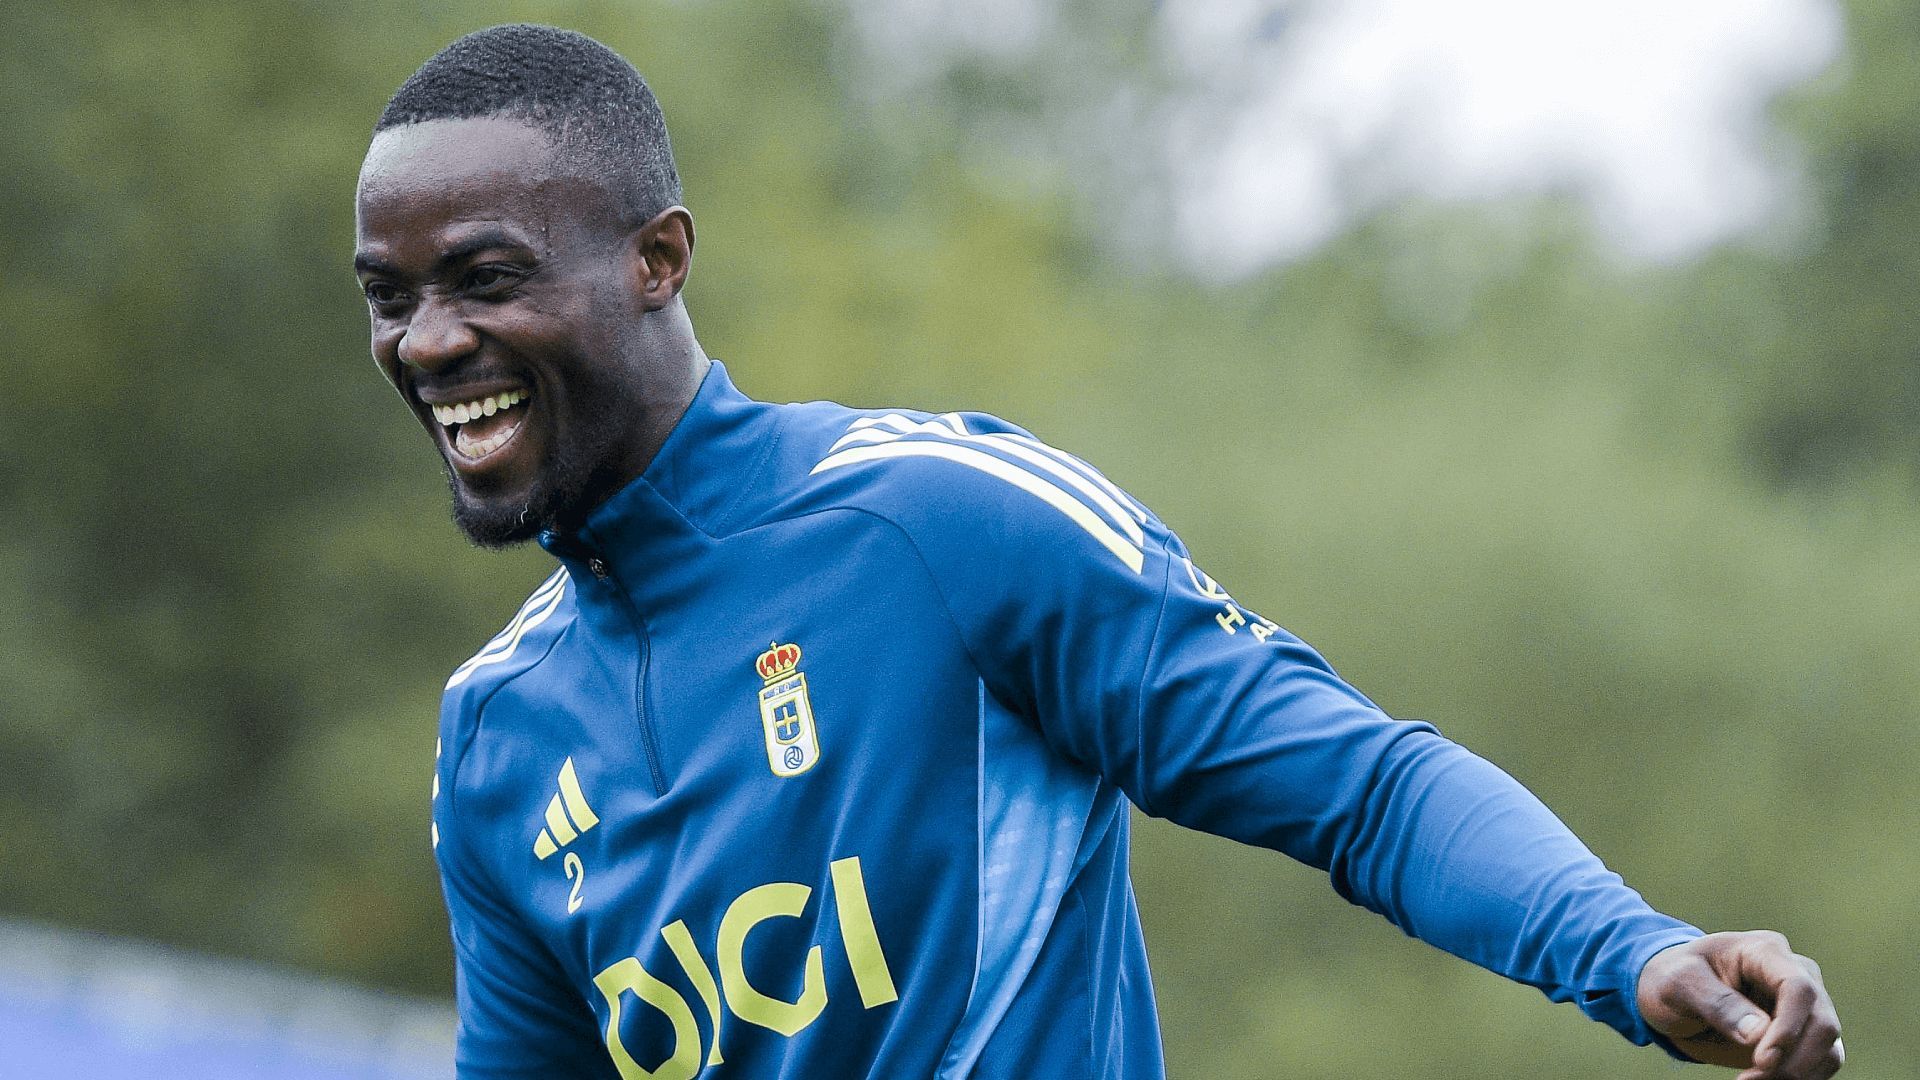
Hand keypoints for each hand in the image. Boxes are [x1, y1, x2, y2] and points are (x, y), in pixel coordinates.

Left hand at [1637, 931, 1842, 1079]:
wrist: (1675, 993)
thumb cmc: (1674, 978)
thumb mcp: (1679, 983)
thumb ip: (1716, 1002)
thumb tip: (1759, 1034)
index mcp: (1765, 951)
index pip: (1798, 988)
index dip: (1789, 1028)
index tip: (1763, 1061)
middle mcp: (1796, 974)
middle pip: (1822, 1022)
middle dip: (1792, 1060)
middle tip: (1750, 1079)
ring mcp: (1805, 1005)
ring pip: (1829, 1047)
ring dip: (1798, 1074)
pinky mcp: (1804, 1032)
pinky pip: (1822, 1061)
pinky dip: (1802, 1078)